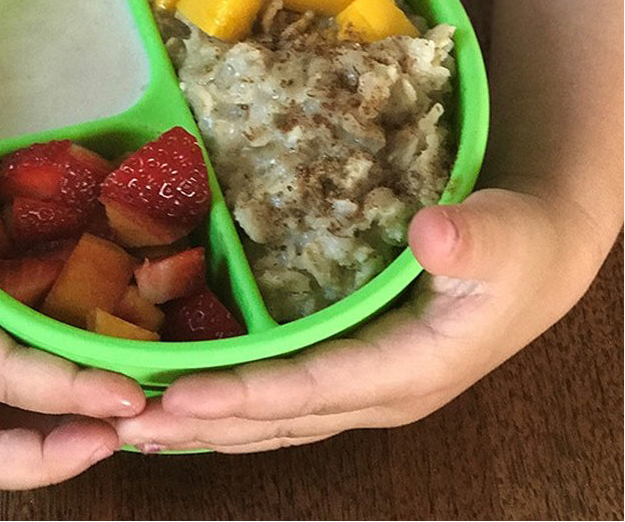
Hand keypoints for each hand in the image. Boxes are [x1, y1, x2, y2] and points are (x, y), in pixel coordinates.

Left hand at [116, 186, 605, 452]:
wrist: (529, 262)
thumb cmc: (516, 248)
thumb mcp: (505, 238)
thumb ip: (471, 241)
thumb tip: (431, 233)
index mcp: (411, 368)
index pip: (314, 389)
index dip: (246, 395)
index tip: (180, 396)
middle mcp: (381, 393)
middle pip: (281, 418)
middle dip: (206, 422)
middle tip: (130, 423)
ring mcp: (367, 389)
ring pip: (278, 420)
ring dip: (212, 425)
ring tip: (144, 427)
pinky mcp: (355, 373)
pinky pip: (288, 403)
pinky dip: (239, 409)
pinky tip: (199, 409)